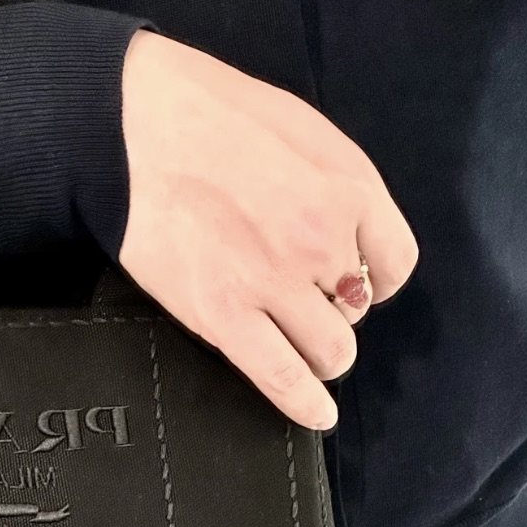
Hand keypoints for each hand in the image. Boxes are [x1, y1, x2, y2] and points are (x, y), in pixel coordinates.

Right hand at [118, 31, 418, 428]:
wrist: (131, 125)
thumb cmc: (207, 112)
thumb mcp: (299, 129)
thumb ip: (334, 184)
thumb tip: (346, 234)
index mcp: (348, 188)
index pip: (395, 262)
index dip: (376, 278)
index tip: (354, 281)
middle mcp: (324, 241)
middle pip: (357, 310)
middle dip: (336, 310)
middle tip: (302, 300)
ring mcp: (275, 283)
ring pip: (331, 351)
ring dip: (320, 352)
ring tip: (298, 345)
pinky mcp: (225, 316)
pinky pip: (282, 376)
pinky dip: (305, 403)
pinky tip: (316, 414)